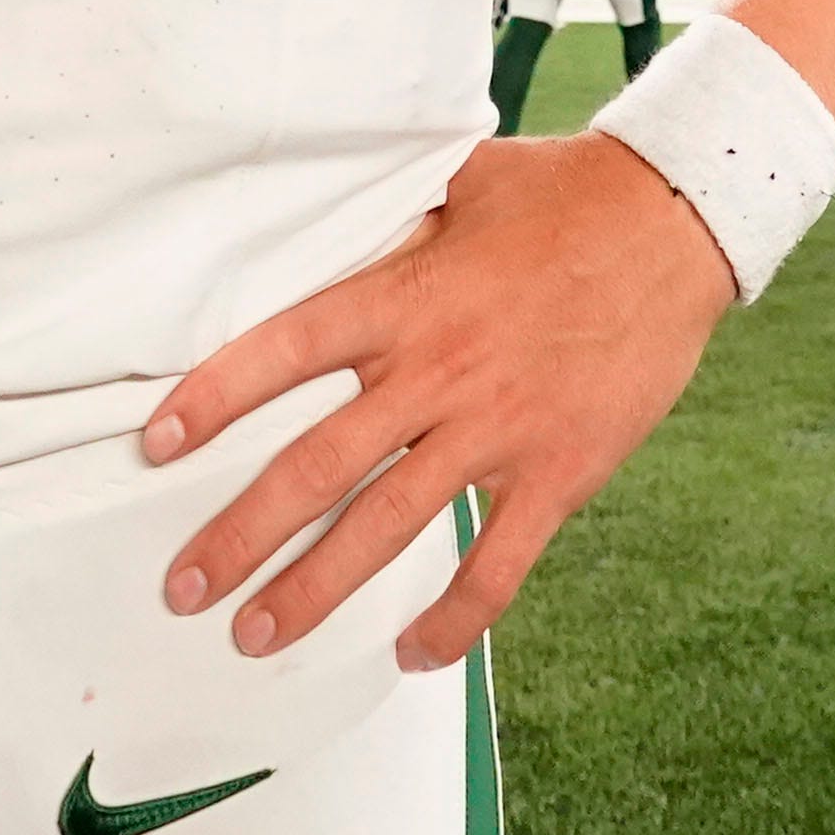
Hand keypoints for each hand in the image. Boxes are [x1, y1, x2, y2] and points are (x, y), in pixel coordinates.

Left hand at [149, 132, 736, 673]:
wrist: (677, 221)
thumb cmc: (563, 195)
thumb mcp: (460, 180)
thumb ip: (385, 208)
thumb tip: (314, 194)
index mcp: (405, 298)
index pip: (284, 352)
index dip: (215, 399)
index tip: (157, 445)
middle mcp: (439, 372)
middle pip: (318, 467)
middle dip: (241, 536)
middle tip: (184, 589)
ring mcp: (498, 430)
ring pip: (389, 527)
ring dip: (317, 590)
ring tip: (259, 634)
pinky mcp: (558, 472)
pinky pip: (497, 566)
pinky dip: (453, 620)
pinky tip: (412, 655)